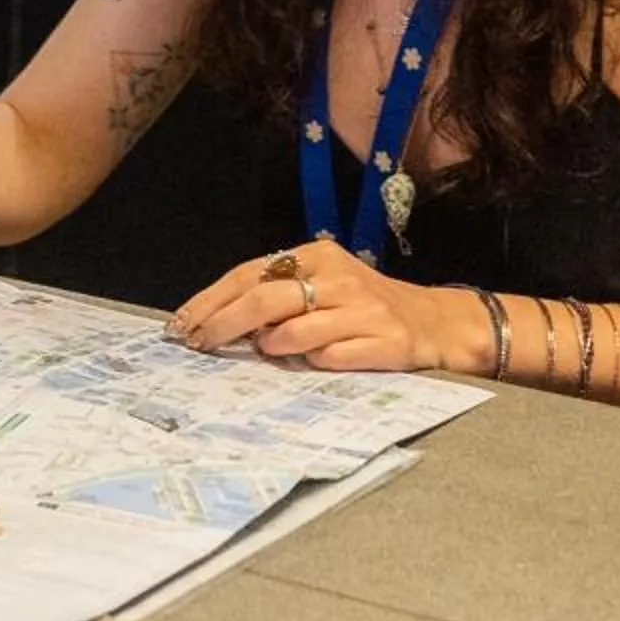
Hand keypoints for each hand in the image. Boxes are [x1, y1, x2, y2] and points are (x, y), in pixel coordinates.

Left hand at [167, 241, 484, 374]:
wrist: (436, 323)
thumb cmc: (365, 307)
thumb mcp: (323, 287)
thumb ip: (280, 297)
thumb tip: (221, 321)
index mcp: (317, 256)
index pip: (250, 275)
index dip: (212, 301)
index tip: (182, 324)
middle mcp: (338, 277)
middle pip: (264, 300)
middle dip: (223, 325)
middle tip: (199, 345)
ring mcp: (363, 310)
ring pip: (294, 333)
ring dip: (272, 347)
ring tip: (269, 352)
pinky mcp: (384, 343)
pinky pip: (332, 359)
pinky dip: (315, 364)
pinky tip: (315, 363)